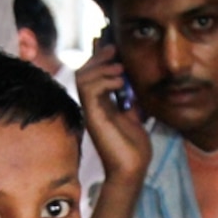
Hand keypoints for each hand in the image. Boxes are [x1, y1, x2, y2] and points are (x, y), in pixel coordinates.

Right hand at [70, 44, 150, 187]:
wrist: (132, 169)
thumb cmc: (133, 148)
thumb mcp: (135, 118)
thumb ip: (131, 102)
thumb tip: (134, 88)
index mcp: (100, 104)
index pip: (92, 74)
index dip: (99, 58)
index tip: (114, 48)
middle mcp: (92, 105)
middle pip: (84, 71)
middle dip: (98, 57)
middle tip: (114, 50)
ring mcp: (90, 110)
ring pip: (83, 77)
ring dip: (102, 68)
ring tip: (120, 70)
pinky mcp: (93, 116)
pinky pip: (89, 89)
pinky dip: (104, 80)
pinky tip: (119, 83)